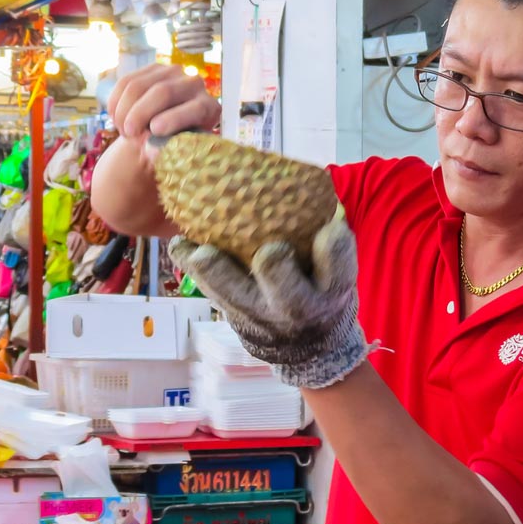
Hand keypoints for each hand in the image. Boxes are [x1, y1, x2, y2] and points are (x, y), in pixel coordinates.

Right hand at [107, 64, 220, 156]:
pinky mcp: (152, 69)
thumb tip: (152, 153)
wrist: (164, 131)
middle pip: (162, 92)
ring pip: (138, 85)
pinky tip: (116, 119)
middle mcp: (195, 84)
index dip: (174, 119)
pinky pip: (125, 82)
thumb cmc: (173, 144)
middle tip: (128, 133)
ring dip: (124, 110)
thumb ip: (167, 150)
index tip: (154, 130)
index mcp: (209, 108)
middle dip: (140, 113)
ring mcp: (173, 72)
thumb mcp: (174, 151)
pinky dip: (116, 103)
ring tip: (123, 131)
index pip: (195, 109)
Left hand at [168, 218, 368, 388]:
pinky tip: (182, 246)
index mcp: (331, 291)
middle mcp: (298, 308)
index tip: (331, 226)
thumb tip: (311, 179)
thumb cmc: (320, 288)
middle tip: (269, 251)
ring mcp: (261, 316)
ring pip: (236, 298)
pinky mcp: (233, 314)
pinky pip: (208, 292)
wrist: (306, 344)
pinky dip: (191, 268)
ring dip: (217, 274)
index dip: (336, 251)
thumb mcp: (336, 271)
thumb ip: (326, 237)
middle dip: (277, 271)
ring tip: (199, 251)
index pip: (340, 271)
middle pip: (289, 295)